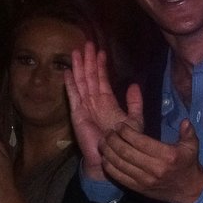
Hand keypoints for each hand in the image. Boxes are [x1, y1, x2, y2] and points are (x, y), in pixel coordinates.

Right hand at [63, 44, 130, 178]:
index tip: (100, 50)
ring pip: (81, 82)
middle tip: (87, 43)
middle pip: (89, 77)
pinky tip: (67, 72)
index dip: (101, 65)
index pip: (102, 80)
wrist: (110, 159)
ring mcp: (84, 107)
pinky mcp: (77, 115)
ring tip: (76, 51)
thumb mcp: (134, 120)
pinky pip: (73, 96)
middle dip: (88, 60)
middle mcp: (94, 102)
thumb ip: (135, 103)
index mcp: (107, 102)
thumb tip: (134, 85)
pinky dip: (70, 84)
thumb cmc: (122, 142)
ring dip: (78, 67)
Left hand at [101, 116, 202, 202]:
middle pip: (126, 152)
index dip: (126, 132)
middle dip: (113, 140)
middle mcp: (155, 168)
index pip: (140, 142)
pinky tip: (105, 157)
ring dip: (108, 152)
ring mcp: (145, 180)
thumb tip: (184, 121)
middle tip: (108, 132)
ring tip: (103, 142)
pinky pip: (118, 177)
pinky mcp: (138, 189)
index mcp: (168, 156)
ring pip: (119, 164)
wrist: (188, 190)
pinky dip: (109, 166)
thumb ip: (188, 132)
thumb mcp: (192, 146)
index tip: (119, 125)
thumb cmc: (188, 164)